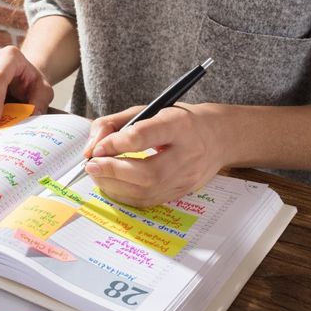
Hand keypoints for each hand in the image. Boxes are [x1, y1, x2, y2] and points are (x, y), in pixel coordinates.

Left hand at [82, 103, 227, 206]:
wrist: (219, 137)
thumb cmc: (179, 121)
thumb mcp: (149, 110)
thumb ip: (115, 124)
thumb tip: (92, 148)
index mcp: (180, 125)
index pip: (144, 136)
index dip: (115, 144)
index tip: (97, 148)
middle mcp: (187, 154)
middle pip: (147, 173)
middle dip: (112, 171)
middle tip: (91, 166)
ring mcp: (187, 177)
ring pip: (146, 192)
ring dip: (114, 185)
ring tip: (98, 174)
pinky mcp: (183, 192)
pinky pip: (149, 201)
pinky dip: (125, 195)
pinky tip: (113, 184)